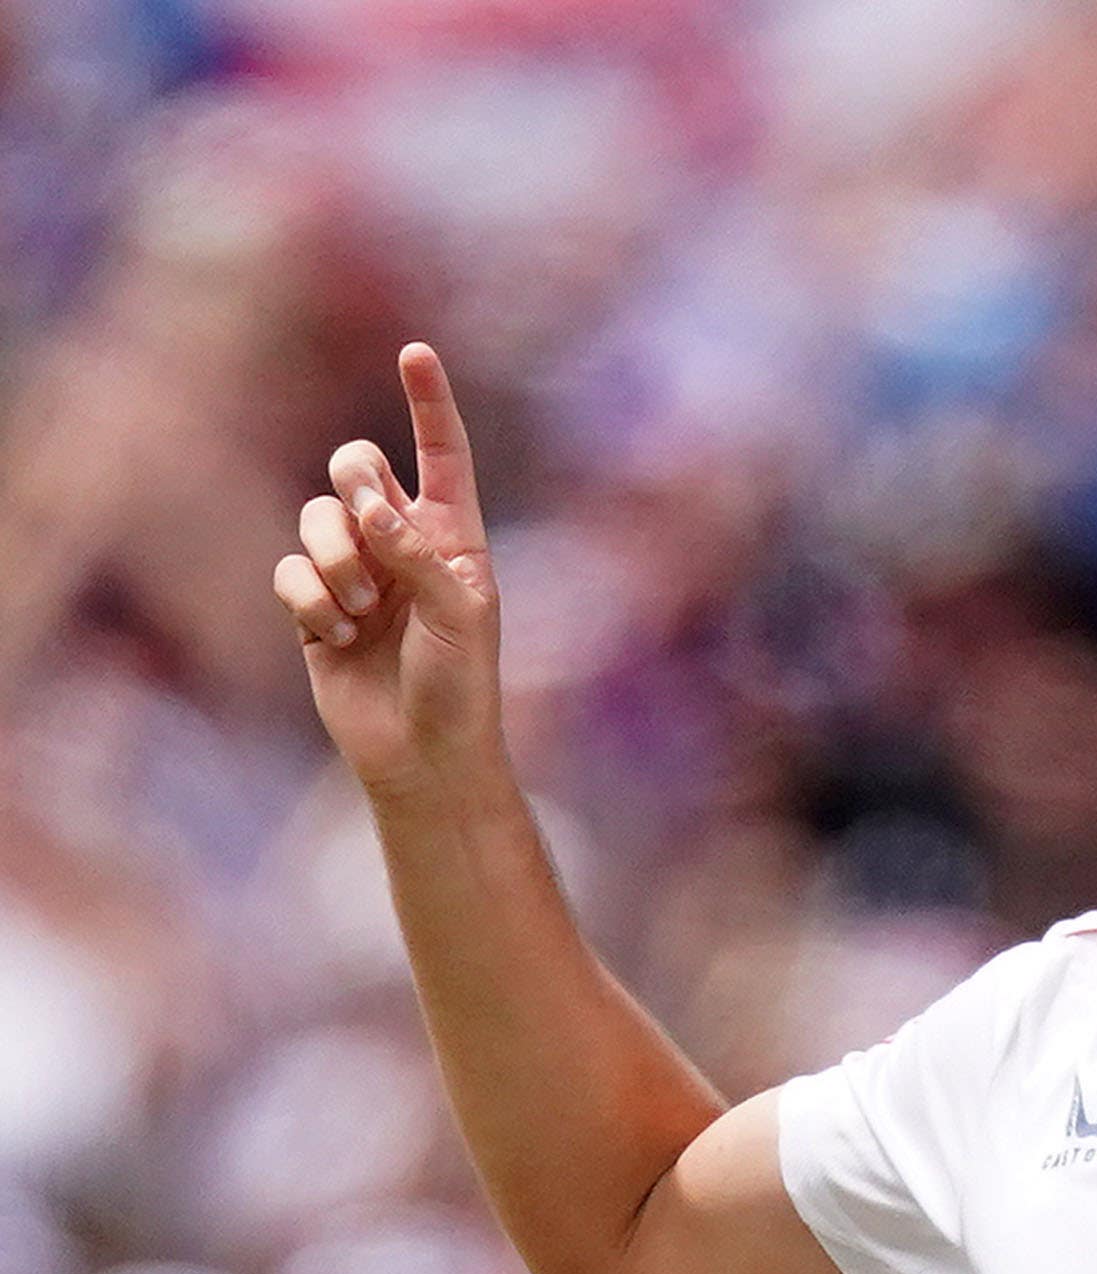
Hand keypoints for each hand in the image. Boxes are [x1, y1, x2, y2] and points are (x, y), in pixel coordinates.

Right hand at [272, 343, 501, 794]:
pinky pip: (290, 572)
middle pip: (356, 465)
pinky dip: (310, 600)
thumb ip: (420, 553)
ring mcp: (356, 574)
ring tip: (363, 612)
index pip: (442, 454)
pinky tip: (336, 636)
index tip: (416, 351)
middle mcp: (402, 544)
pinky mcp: (314, 609)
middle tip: (370, 524)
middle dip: (354, 482)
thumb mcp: (462, 615)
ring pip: (316, 518)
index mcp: (455, 535)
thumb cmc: (462, 687)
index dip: (430, 403)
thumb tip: (369, 506)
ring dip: (336, 560)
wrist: (423, 756)